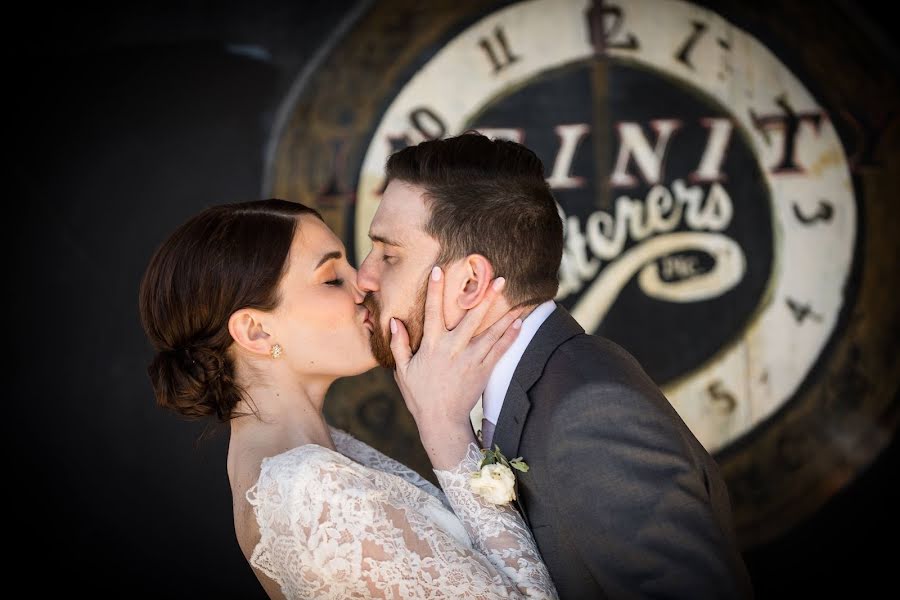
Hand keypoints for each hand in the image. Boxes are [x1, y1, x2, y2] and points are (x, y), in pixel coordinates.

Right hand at [390, 265, 522, 468]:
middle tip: (499, 278)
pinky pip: (500, 350)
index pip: (432, 312)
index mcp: (432, 347)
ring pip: (491, 332)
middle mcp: (453, 349)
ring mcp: (471, 360)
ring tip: (519, 298)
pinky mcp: (484, 371)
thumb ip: (399, 345)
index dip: (435, 290)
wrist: (441, 422)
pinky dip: (510, 335)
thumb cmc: (420, 396)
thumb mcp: (403, 371)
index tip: (440, 269)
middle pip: (471, 318)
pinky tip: (520, 322)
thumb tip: (395, 322)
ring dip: (505, 313)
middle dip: (485, 297)